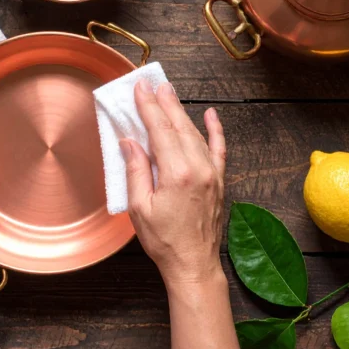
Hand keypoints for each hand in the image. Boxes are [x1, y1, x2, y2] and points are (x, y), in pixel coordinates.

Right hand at [121, 80, 226, 288]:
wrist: (194, 264)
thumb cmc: (164, 241)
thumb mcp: (139, 208)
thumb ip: (135, 171)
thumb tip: (129, 142)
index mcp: (177, 174)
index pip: (160, 130)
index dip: (148, 107)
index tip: (140, 89)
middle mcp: (199, 168)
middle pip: (179, 126)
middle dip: (165, 102)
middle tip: (154, 84)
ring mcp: (212, 173)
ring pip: (196, 134)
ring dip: (182, 112)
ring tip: (169, 95)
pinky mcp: (219, 180)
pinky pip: (218, 148)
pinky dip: (215, 130)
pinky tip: (211, 114)